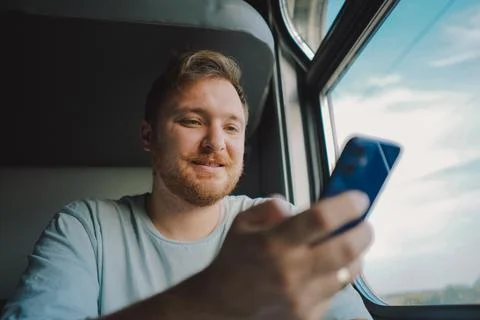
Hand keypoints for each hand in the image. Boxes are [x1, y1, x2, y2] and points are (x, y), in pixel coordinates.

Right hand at [191, 191, 372, 319]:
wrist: (219, 307)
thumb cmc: (232, 262)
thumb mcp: (243, 224)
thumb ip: (271, 207)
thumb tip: (297, 208)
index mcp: (274, 243)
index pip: (322, 218)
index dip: (347, 205)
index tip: (358, 199)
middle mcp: (291, 272)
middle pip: (347, 248)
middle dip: (364, 231)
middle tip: (364, 224)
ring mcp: (301, 298)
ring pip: (348, 273)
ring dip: (354, 256)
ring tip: (346, 246)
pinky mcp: (306, 316)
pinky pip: (335, 292)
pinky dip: (335, 277)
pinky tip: (323, 270)